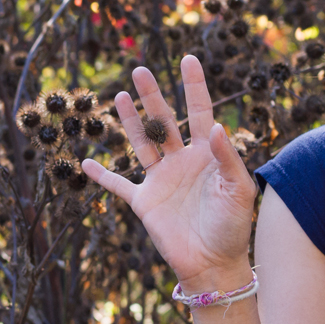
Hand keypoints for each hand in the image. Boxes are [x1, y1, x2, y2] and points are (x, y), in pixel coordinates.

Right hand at [81, 55, 256, 290]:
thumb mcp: (239, 190)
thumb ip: (227, 158)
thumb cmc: (232, 227)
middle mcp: (181, 162)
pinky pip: (119, 185)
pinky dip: (102, 175)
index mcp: (206, 155)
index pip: (200, 112)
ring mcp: (161, 181)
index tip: (188, 59)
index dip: (194, 86)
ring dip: (130, 122)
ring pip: (141, 144)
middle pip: (164, 122)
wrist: (214, 264)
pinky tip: (86, 163)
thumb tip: (214, 127)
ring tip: (118, 95)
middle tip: (140, 69)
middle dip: (152, 95)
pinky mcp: (145, 202)